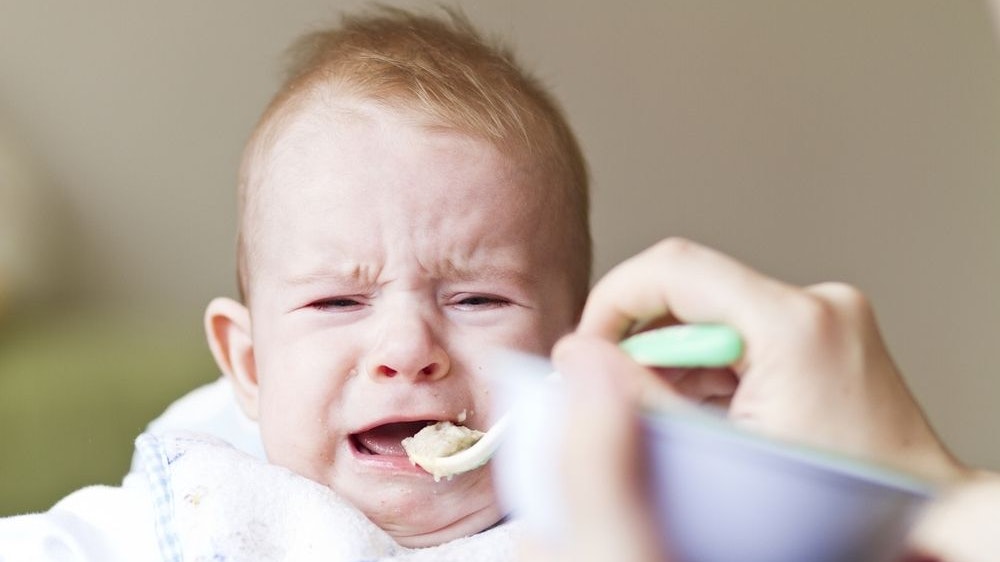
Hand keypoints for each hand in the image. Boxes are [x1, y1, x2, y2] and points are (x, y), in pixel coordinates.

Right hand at [565, 238, 962, 482]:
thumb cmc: (841, 498)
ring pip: (713, 308)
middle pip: (691, 288)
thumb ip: (642, 399)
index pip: (674, 268)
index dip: (615, 301)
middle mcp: (817, 303)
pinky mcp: (826, 328)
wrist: (920, 511)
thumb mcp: (722, 451)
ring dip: (678, 356)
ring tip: (684, 416)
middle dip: (646, 339)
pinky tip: (711, 409)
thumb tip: (577, 355)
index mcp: (794, 324)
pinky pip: (742, 325)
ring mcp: (826, 313)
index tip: (590, 346)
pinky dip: (710, 362)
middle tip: (631, 395)